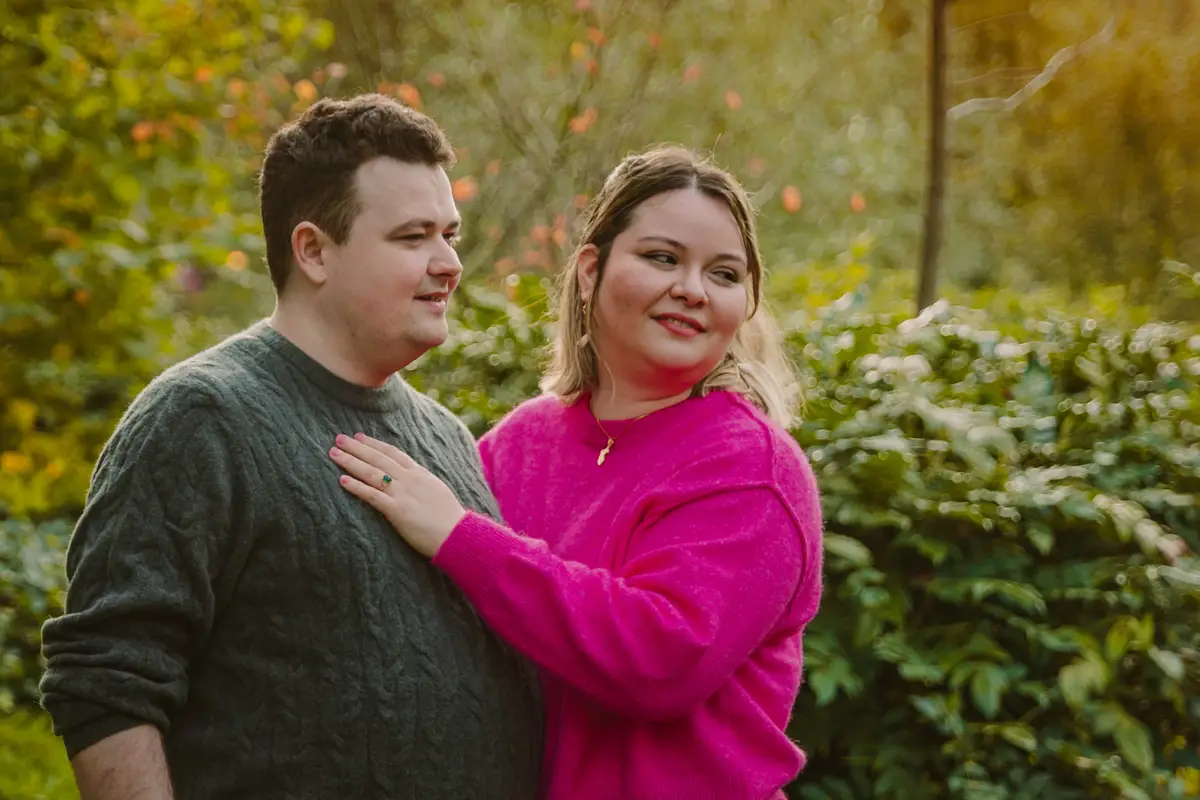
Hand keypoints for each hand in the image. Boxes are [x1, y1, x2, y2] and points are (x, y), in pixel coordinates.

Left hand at [329, 433, 464, 557]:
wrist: (458, 534)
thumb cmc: (449, 518)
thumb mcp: (436, 491)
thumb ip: (421, 483)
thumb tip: (410, 480)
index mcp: (420, 473)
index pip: (393, 453)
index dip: (374, 444)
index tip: (359, 437)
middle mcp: (409, 479)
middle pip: (378, 458)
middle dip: (357, 448)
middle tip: (339, 438)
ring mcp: (403, 494)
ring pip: (372, 473)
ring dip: (351, 462)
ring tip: (334, 454)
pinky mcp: (397, 511)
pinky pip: (372, 495)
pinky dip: (356, 486)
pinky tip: (342, 480)